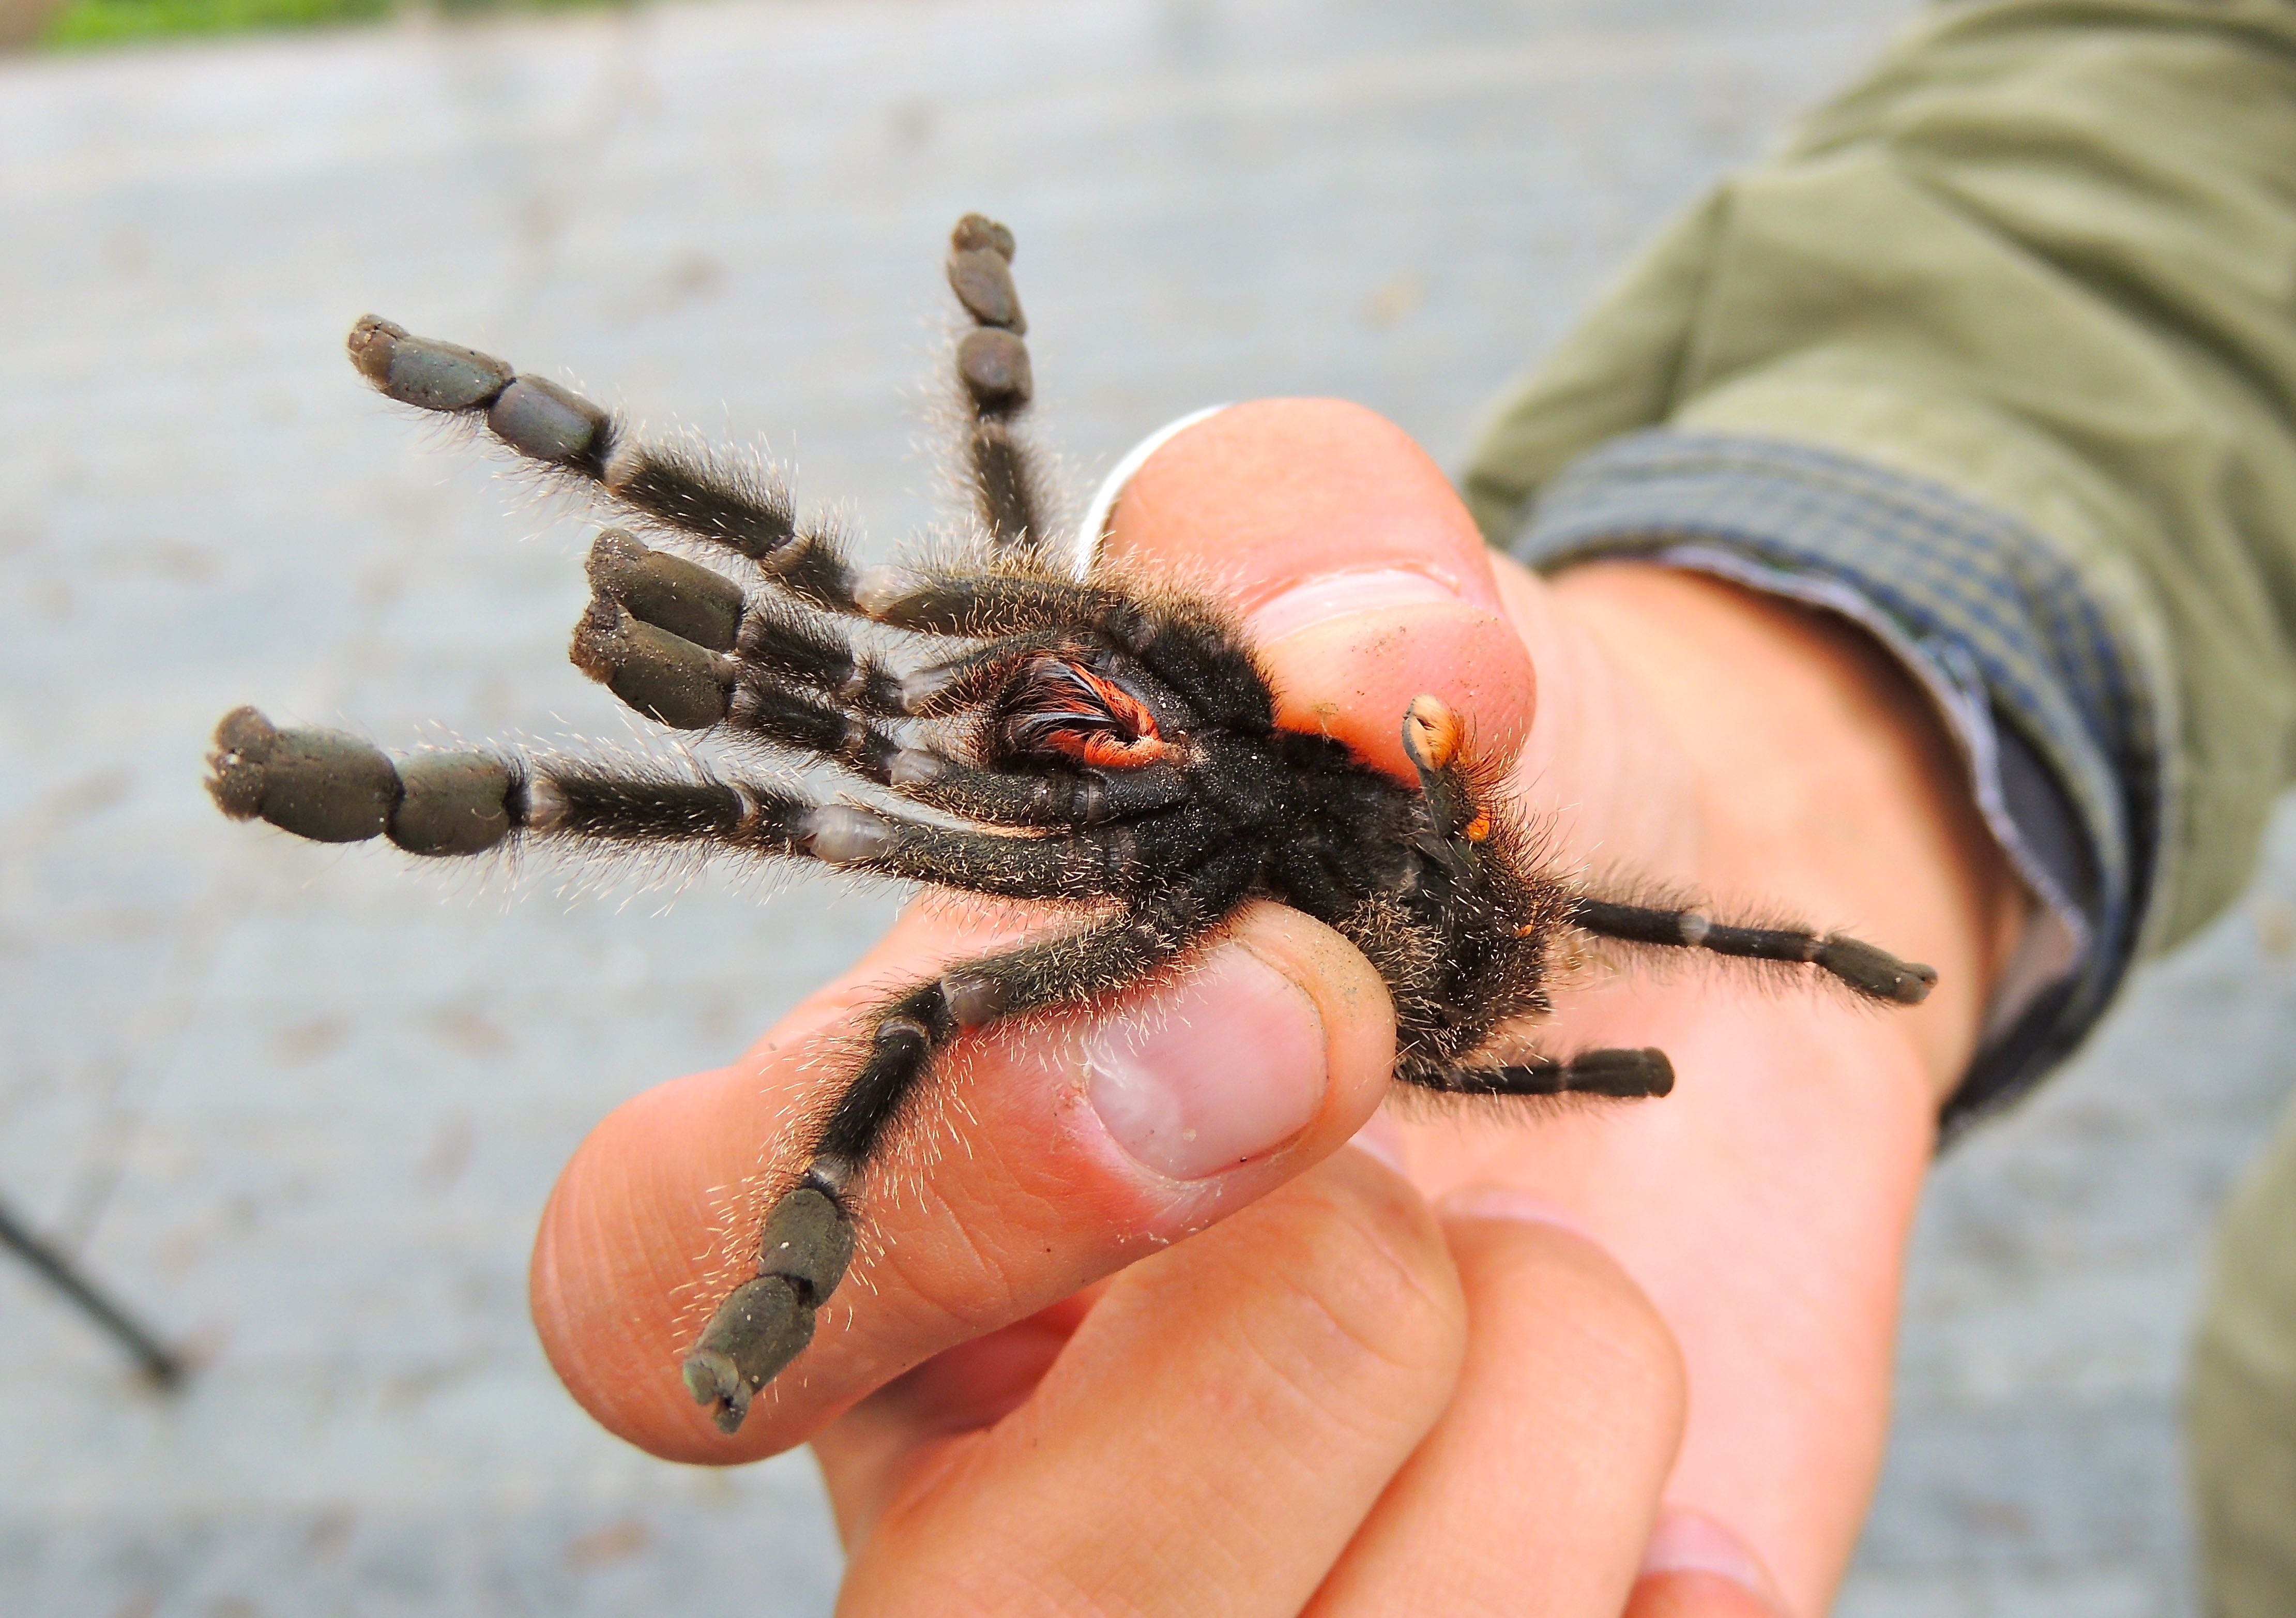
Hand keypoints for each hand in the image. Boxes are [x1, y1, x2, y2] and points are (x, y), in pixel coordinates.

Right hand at [528, 401, 2021, 1613]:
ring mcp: (1215, 1607)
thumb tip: (1374, 661)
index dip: (935, 1194)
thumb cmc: (1440, 784)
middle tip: (1427, 1136)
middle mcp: (994, 1454)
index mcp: (883, 1178)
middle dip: (1305, 1334)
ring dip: (1545, 1388)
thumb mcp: (1348, 585)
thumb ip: (1291, 526)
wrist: (1686, 959)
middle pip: (1005, 1604)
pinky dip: (1666, 1551)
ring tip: (1550, 1262)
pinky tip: (1664, 1457)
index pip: (666, 1297)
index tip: (1262, 1011)